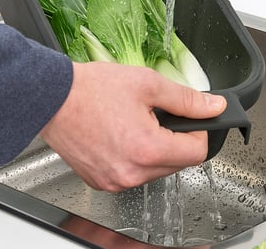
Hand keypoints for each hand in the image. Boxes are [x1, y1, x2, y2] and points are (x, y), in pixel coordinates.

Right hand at [39, 61, 226, 191]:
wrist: (51, 98)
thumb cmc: (92, 89)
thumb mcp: (147, 84)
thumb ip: (186, 99)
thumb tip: (214, 106)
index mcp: (148, 149)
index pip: (197, 152)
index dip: (198, 130)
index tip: (188, 117)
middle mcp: (132, 173)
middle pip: (176, 163)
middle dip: (174, 138)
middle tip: (154, 113)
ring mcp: (114, 181)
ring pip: (154, 170)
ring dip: (154, 149)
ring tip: (133, 122)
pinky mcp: (100, 182)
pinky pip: (131, 174)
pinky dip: (133, 157)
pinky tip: (119, 134)